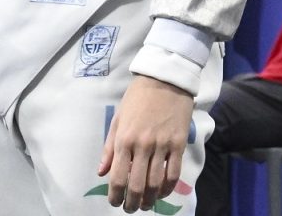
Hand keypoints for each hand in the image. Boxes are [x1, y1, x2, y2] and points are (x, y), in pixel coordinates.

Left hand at [97, 75, 192, 211]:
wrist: (165, 79)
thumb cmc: (137, 98)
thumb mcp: (118, 119)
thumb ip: (109, 148)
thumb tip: (101, 173)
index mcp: (124, 140)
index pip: (118, 178)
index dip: (115, 197)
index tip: (115, 203)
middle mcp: (142, 146)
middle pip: (137, 186)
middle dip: (132, 203)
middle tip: (131, 208)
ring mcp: (162, 145)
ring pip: (156, 183)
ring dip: (150, 200)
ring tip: (146, 204)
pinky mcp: (179, 144)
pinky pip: (174, 173)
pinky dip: (168, 188)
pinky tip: (163, 192)